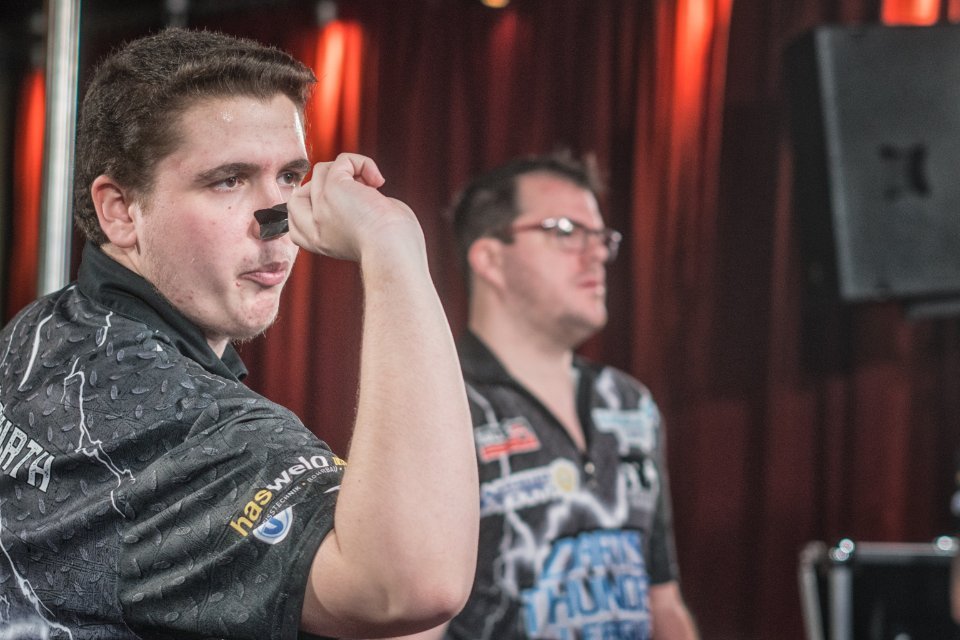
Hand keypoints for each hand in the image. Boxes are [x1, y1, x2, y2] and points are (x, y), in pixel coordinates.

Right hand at [285, 153, 422, 261]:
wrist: (394, 252)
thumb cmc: (392, 247)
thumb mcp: (360, 234)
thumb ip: (347, 214)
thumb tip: (355, 188)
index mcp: (319, 242)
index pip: (296, 217)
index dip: (315, 202)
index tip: (344, 204)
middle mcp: (314, 226)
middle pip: (303, 191)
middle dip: (326, 185)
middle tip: (356, 194)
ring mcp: (320, 207)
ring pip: (323, 171)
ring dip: (349, 172)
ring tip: (372, 188)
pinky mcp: (333, 188)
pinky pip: (343, 161)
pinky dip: (362, 163)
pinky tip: (377, 180)